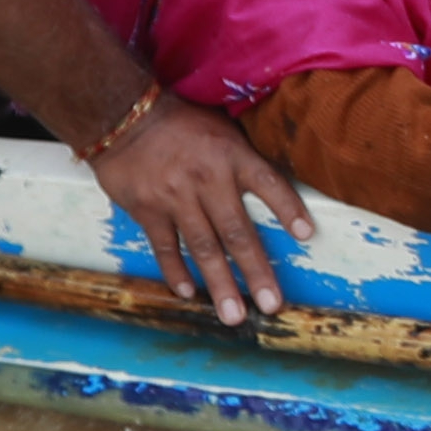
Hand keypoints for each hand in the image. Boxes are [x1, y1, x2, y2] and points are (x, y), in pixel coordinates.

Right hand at [95, 94, 312, 321]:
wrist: (122, 114)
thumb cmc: (180, 121)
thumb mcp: (221, 127)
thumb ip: (243, 158)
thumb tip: (272, 187)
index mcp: (232, 155)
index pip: (269, 184)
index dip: (288, 209)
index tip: (307, 235)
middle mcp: (208, 179)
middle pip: (238, 232)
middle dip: (256, 272)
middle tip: (272, 305)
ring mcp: (177, 197)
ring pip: (204, 248)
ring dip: (220, 284)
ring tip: (233, 315)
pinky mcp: (148, 210)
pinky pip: (166, 248)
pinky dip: (177, 272)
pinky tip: (189, 293)